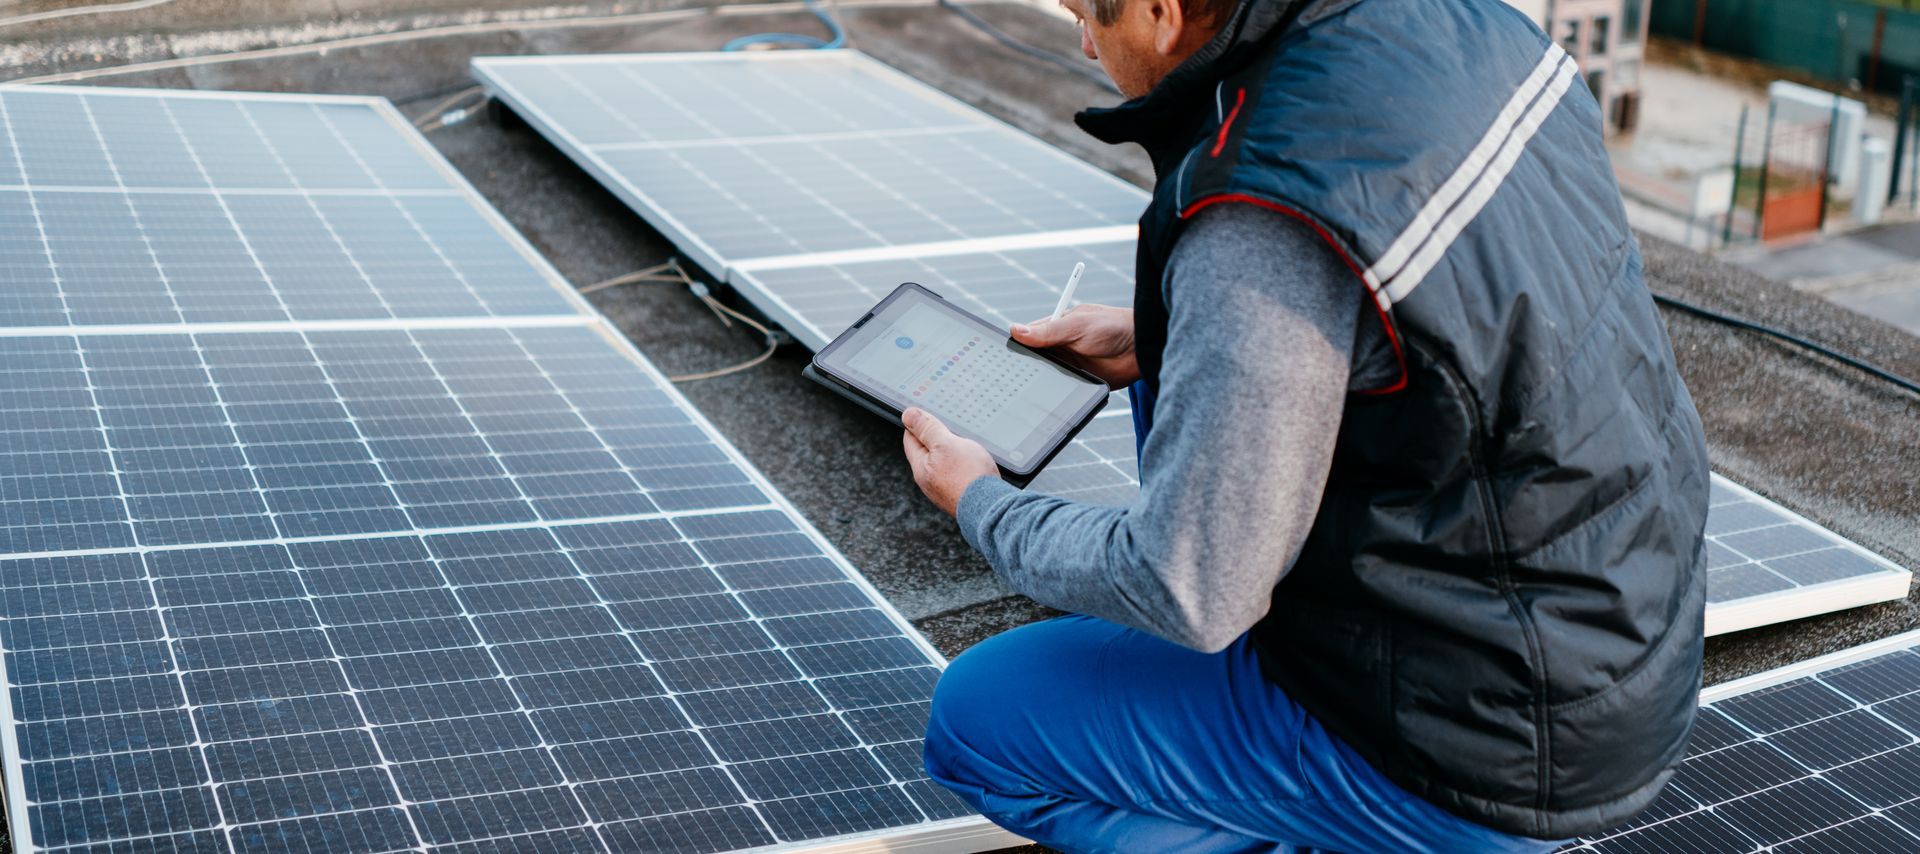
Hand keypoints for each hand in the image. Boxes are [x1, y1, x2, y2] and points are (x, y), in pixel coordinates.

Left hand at [902, 408, 998, 516]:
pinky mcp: (958, 495)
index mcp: (920, 467)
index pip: (910, 439)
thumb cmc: (970, 476)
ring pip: (941, 464)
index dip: (917, 424)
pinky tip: (970, 463)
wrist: (991, 506)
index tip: (925, 415)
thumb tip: (908, 415)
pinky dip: (960, 465)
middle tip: (945, 427)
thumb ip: (927, 429)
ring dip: (949, 452)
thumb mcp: (946, 443)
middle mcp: (928, 481)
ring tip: (961, 444)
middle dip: (933, 438)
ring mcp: (943, 490)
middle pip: (925, 452)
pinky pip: (955, 474)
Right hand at [1011, 304, 1139, 388]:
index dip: (1017, 344)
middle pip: (1034, 357)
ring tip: (1029, 385)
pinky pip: (1061, 387)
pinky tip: (1049, 393)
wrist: (1142, 349)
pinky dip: (1055, 390)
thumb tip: (1015, 329)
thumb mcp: (1077, 325)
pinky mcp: (1080, 381)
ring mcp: (1069, 364)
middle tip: (1013, 374)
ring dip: (1040, 378)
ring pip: (1045, 374)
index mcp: (1057, 326)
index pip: (1029, 335)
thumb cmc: (1114, 327)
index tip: (1004, 354)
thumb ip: (1048, 331)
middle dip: (1025, 365)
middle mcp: (1060, 345)